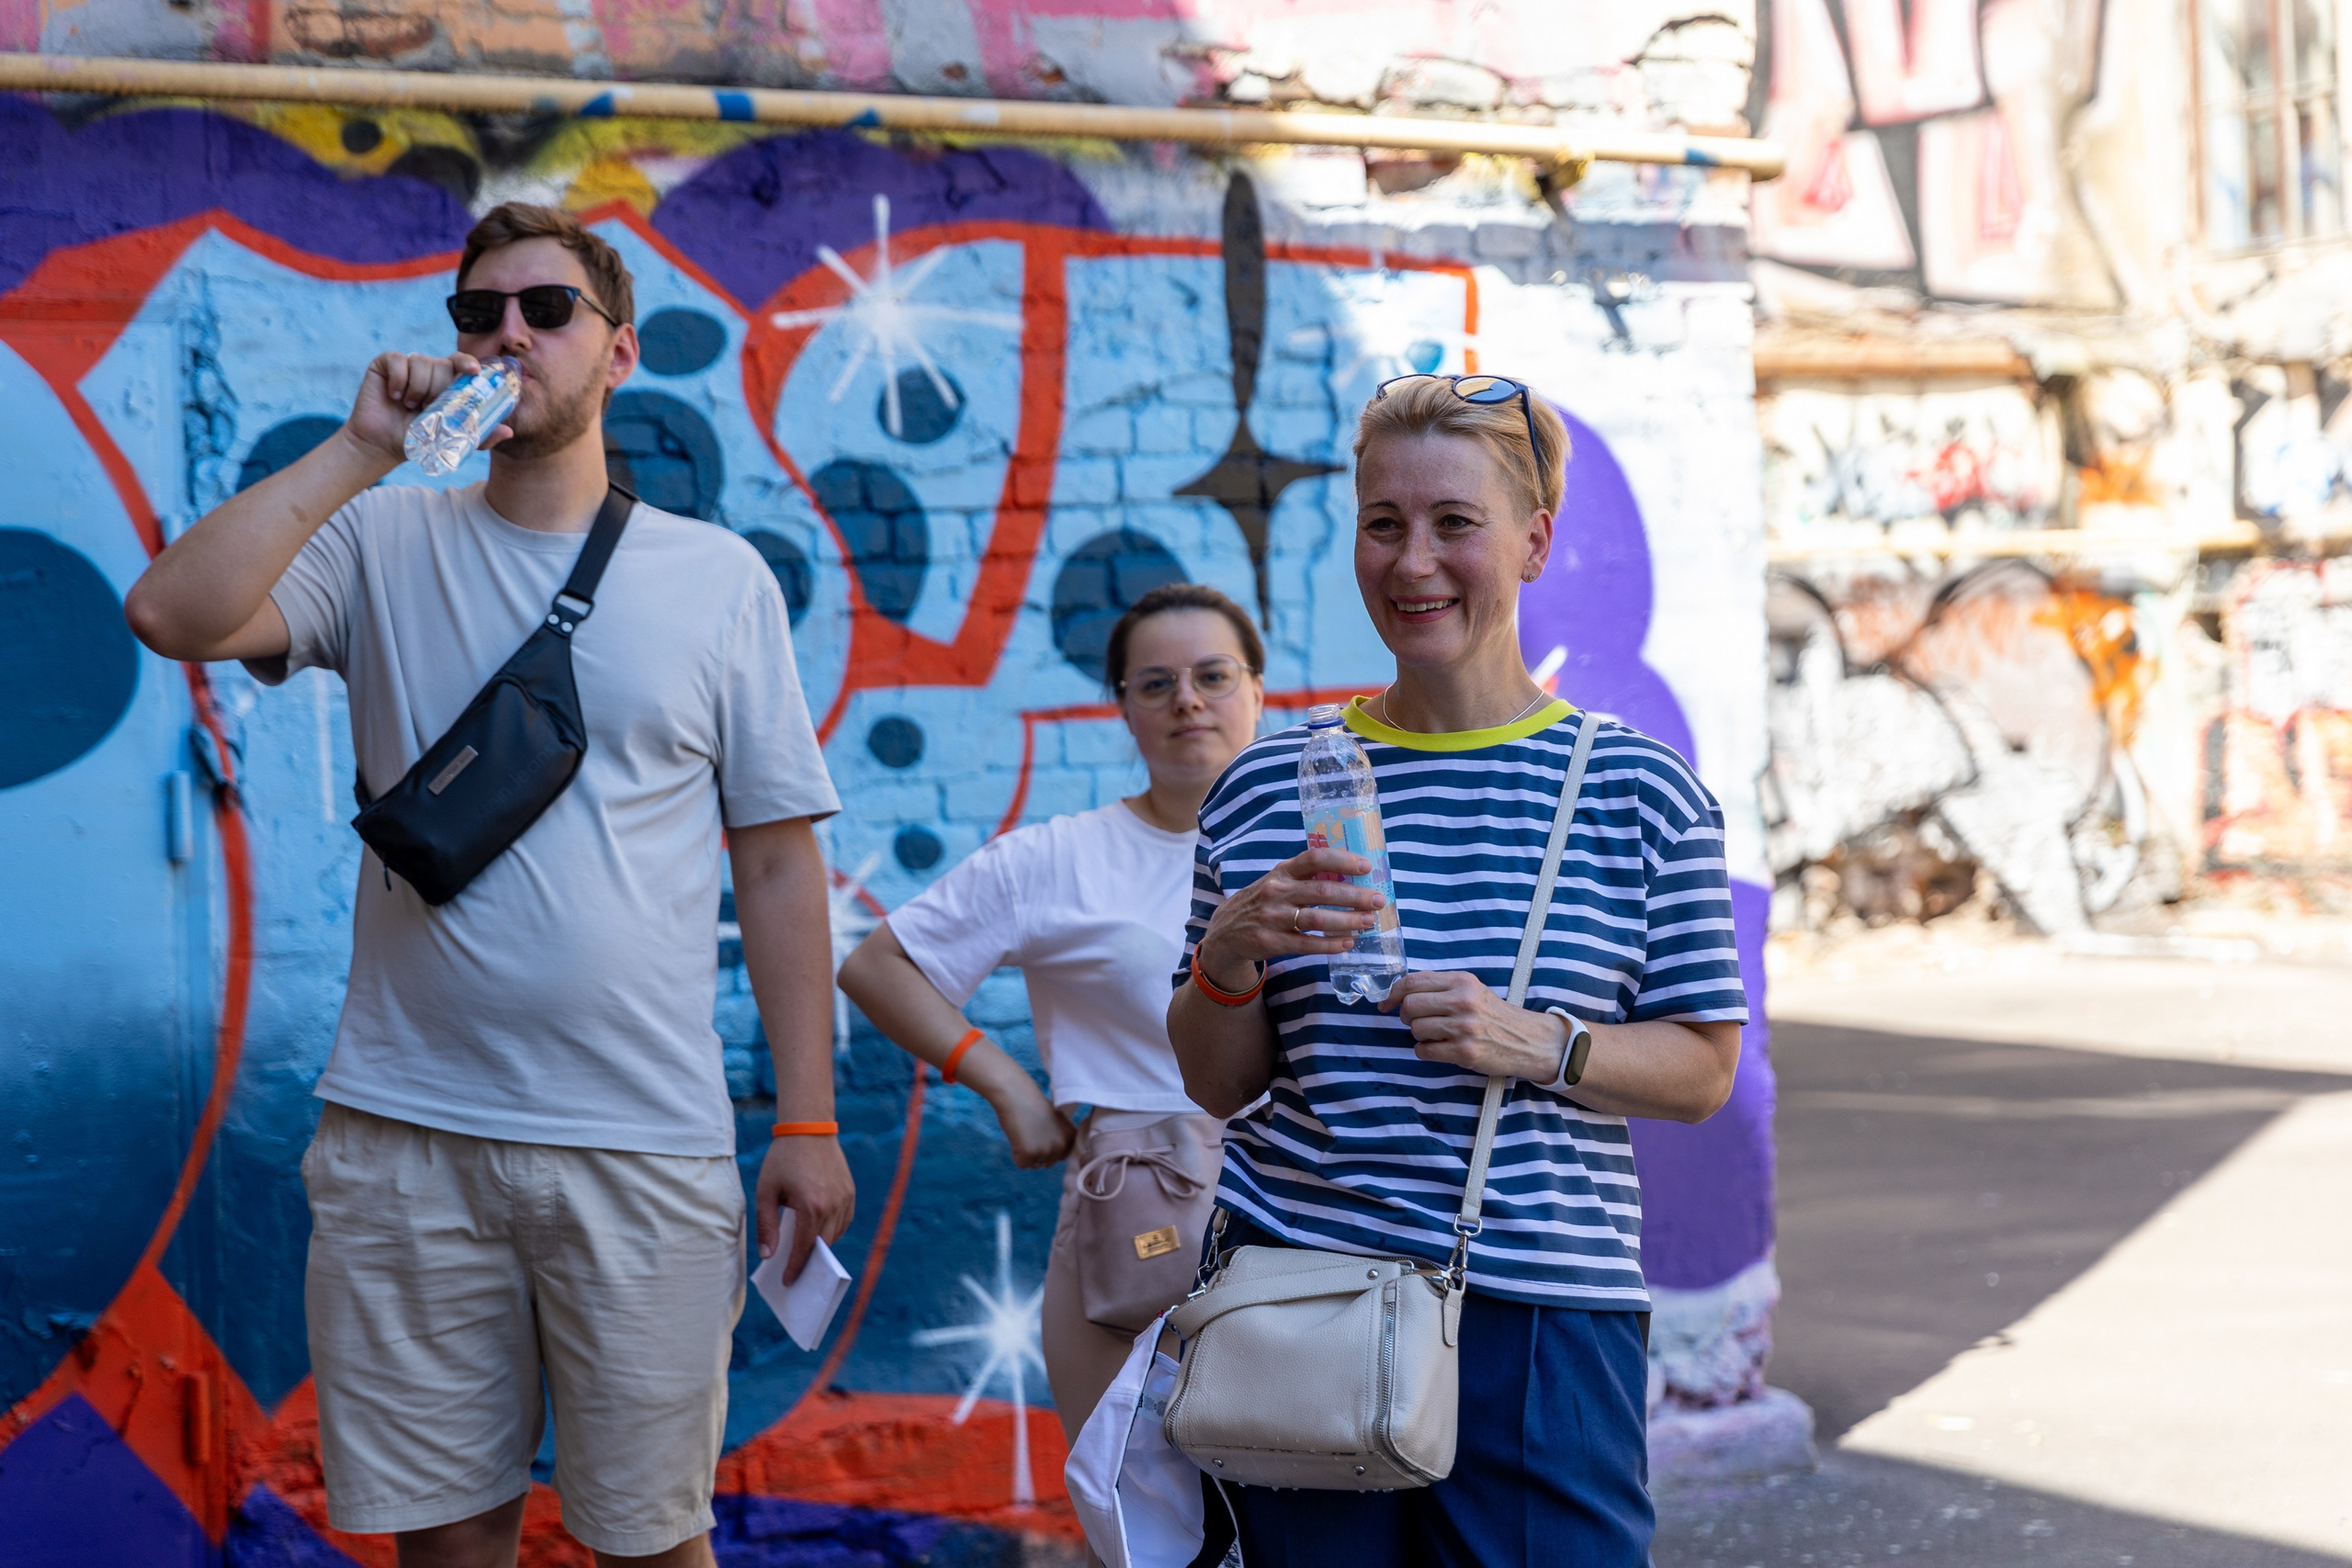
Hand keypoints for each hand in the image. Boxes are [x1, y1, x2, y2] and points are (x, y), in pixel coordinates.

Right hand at [344, 351, 512, 464]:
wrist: (383, 445)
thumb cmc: (418, 440)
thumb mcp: (453, 439)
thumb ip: (479, 435)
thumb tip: (508, 432)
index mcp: (446, 382)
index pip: (461, 363)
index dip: (467, 363)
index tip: (473, 371)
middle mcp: (429, 370)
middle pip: (443, 364)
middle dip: (438, 388)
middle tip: (427, 407)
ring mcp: (407, 365)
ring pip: (422, 362)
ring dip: (418, 388)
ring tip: (410, 406)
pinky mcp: (385, 364)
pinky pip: (398, 361)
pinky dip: (398, 380)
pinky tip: (394, 396)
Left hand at [756, 1133, 855, 1282]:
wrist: (809, 1128)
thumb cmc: (782, 1159)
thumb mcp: (766, 1192)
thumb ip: (767, 1225)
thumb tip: (769, 1255)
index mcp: (811, 1207)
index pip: (804, 1248)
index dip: (795, 1267)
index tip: (788, 1281)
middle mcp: (833, 1206)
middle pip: (822, 1245)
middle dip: (809, 1261)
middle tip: (796, 1272)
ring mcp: (845, 1199)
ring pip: (835, 1234)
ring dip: (821, 1245)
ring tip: (805, 1252)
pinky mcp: (850, 1192)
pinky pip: (844, 1221)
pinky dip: (832, 1230)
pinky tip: (818, 1231)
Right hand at [992, 1085, 1078, 1169]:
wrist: (1016, 1094)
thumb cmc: (1032, 1103)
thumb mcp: (1056, 1120)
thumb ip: (1058, 1137)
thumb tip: (1054, 1156)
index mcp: (1071, 1135)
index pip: (1061, 1156)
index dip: (1049, 1147)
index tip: (1041, 1134)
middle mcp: (1062, 1145)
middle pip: (1048, 1162)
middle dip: (1038, 1152)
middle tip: (1030, 1132)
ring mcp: (1046, 1150)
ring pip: (1035, 1165)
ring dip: (1027, 1154)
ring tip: (1024, 1134)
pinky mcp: (1029, 1153)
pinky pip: (1022, 1165)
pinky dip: (1016, 1155)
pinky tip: (1017, 1138)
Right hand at [1194, 846, 1385, 992]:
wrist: (1225, 932)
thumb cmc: (1263, 903)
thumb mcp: (1278, 882)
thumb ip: (1306, 878)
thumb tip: (1353, 877)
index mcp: (1282, 871)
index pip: (1314, 858)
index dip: (1341, 861)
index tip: (1366, 867)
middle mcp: (1277, 891)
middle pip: (1322, 892)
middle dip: (1354, 896)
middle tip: (1378, 900)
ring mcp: (1272, 917)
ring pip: (1317, 920)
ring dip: (1347, 921)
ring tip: (1368, 923)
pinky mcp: (1271, 942)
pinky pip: (1306, 944)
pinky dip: (1329, 945)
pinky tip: (1347, 944)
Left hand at [1380, 970, 1568, 1081]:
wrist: (1527, 1040)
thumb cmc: (1493, 1015)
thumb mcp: (1471, 990)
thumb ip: (1439, 987)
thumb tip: (1398, 993)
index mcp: (1462, 981)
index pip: (1413, 981)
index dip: (1393, 993)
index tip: (1386, 1004)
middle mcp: (1463, 1001)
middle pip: (1410, 1006)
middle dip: (1407, 1017)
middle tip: (1418, 1021)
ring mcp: (1464, 1027)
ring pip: (1415, 1029)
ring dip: (1419, 1035)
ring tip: (1437, 1035)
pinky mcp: (1465, 1052)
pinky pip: (1424, 1051)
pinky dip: (1426, 1051)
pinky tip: (1442, 1048)